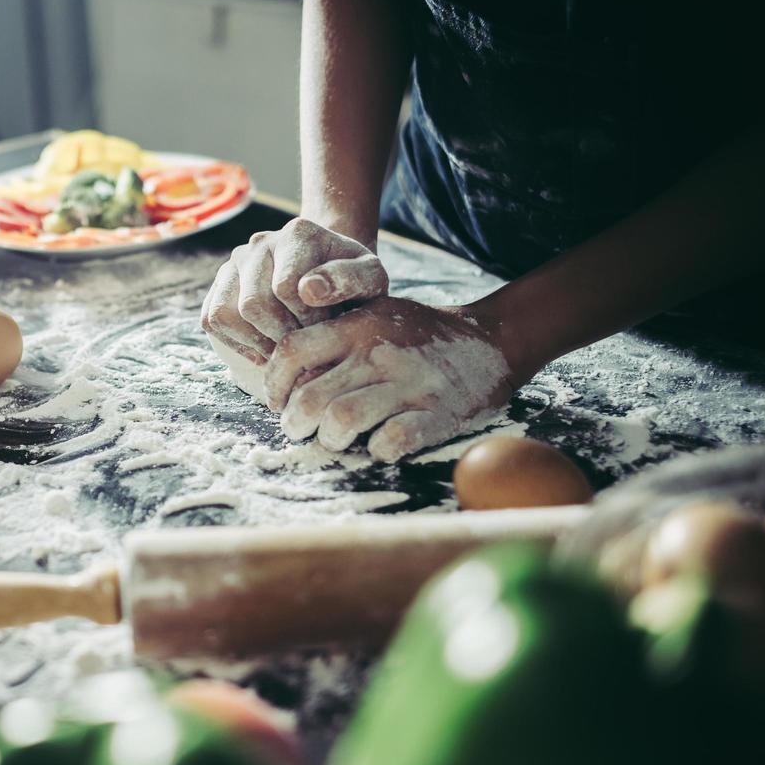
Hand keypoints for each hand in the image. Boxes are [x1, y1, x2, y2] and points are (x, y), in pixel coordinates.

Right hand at [200, 217, 388, 363]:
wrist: (331, 272)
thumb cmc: (352, 280)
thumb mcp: (370, 277)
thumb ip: (351, 278)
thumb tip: (308, 289)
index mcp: (298, 233)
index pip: (285, 288)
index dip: (308, 319)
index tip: (327, 327)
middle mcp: (259, 242)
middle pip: (253, 305)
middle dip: (282, 335)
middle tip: (307, 344)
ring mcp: (235, 262)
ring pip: (226, 314)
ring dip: (258, 341)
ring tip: (286, 348)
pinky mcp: (220, 285)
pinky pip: (212, 319)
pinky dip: (237, 342)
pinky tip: (266, 347)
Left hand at [263, 297, 515, 461]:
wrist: (490, 341)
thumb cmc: (416, 333)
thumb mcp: (373, 313)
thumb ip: (330, 332)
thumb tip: (281, 367)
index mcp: (357, 327)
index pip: (292, 352)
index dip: (273, 383)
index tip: (276, 400)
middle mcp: (378, 353)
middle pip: (310, 398)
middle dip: (295, 423)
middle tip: (299, 428)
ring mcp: (408, 385)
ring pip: (342, 422)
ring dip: (330, 439)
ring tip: (335, 439)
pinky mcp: (436, 414)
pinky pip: (392, 443)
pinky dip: (378, 451)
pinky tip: (379, 445)